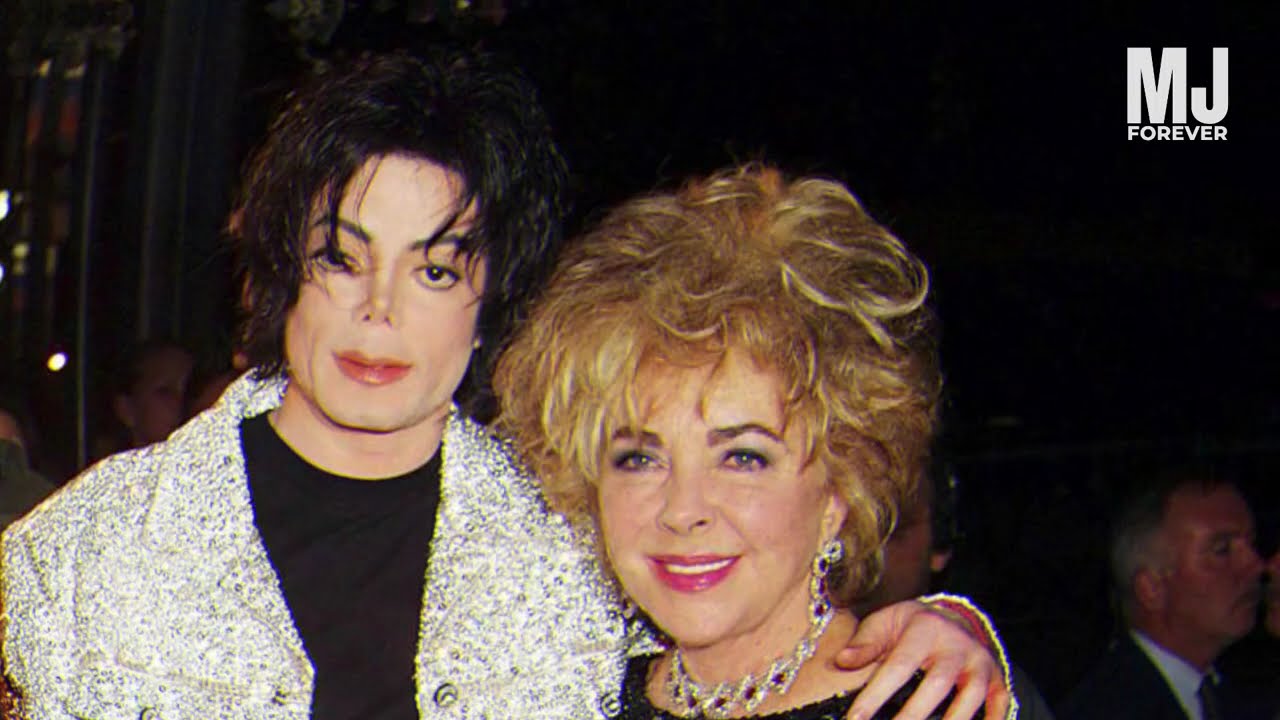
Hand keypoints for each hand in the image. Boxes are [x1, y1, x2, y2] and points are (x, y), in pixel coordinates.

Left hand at [835, 600, 1011, 719]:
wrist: (953, 617)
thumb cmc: (910, 626)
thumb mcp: (885, 622)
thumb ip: (864, 643)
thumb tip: (841, 661)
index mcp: (923, 628)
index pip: (898, 665)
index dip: (875, 695)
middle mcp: (956, 644)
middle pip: (936, 684)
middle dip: (912, 716)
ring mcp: (980, 662)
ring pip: (970, 697)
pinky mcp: (997, 678)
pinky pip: (999, 703)